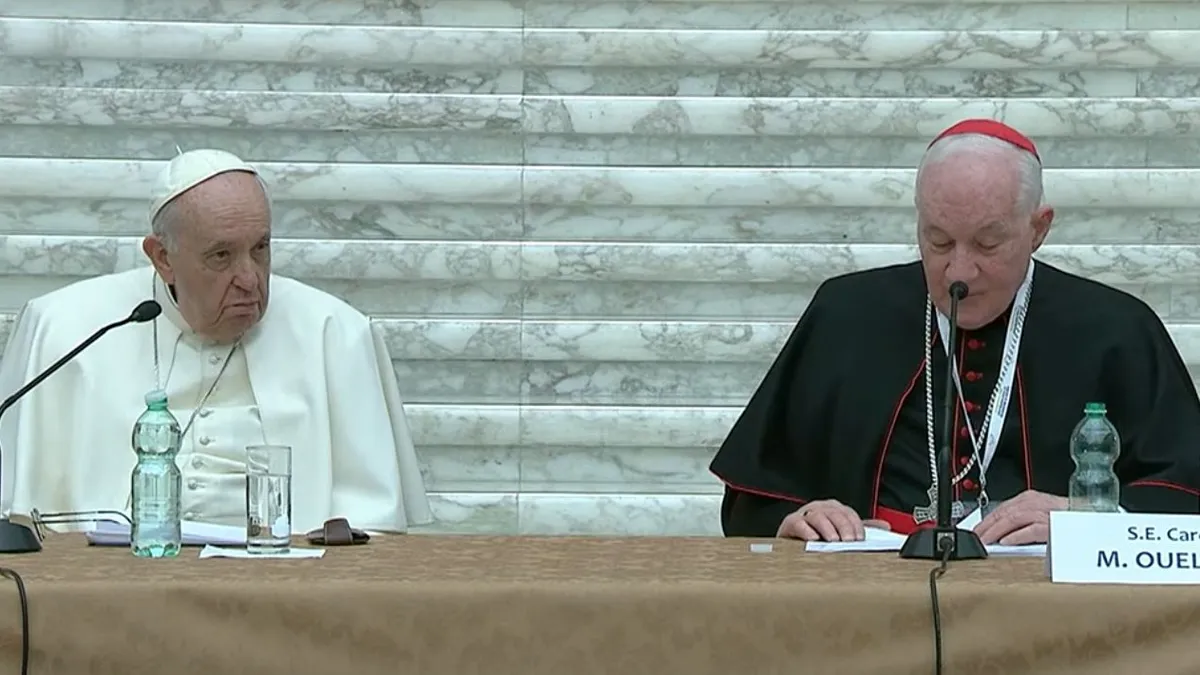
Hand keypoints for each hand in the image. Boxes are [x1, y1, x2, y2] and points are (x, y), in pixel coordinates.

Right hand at [777, 500, 891, 540]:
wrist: (792, 543)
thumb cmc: (819, 537)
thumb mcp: (842, 532)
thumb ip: (860, 528)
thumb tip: (885, 526)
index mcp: (834, 509)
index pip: (848, 513)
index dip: (856, 525)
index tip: (861, 539)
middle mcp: (820, 508)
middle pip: (834, 513)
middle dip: (843, 527)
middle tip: (849, 542)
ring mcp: (805, 514)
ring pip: (818, 516)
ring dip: (827, 528)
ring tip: (833, 541)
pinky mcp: (790, 523)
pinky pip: (798, 523)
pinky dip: (806, 530)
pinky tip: (813, 539)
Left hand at [973, 490, 1067, 544]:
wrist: (1098, 520)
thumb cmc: (1073, 520)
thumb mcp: (1043, 515)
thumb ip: (1024, 521)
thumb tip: (1001, 534)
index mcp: (1033, 499)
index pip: (1003, 507)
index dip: (987, 519)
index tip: (976, 530)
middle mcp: (1039, 503)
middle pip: (1005, 511)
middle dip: (987, 525)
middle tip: (976, 538)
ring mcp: (1048, 513)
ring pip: (1015, 518)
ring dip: (996, 530)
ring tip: (986, 541)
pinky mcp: (1057, 526)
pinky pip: (1033, 529)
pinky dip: (1017, 535)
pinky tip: (1005, 542)